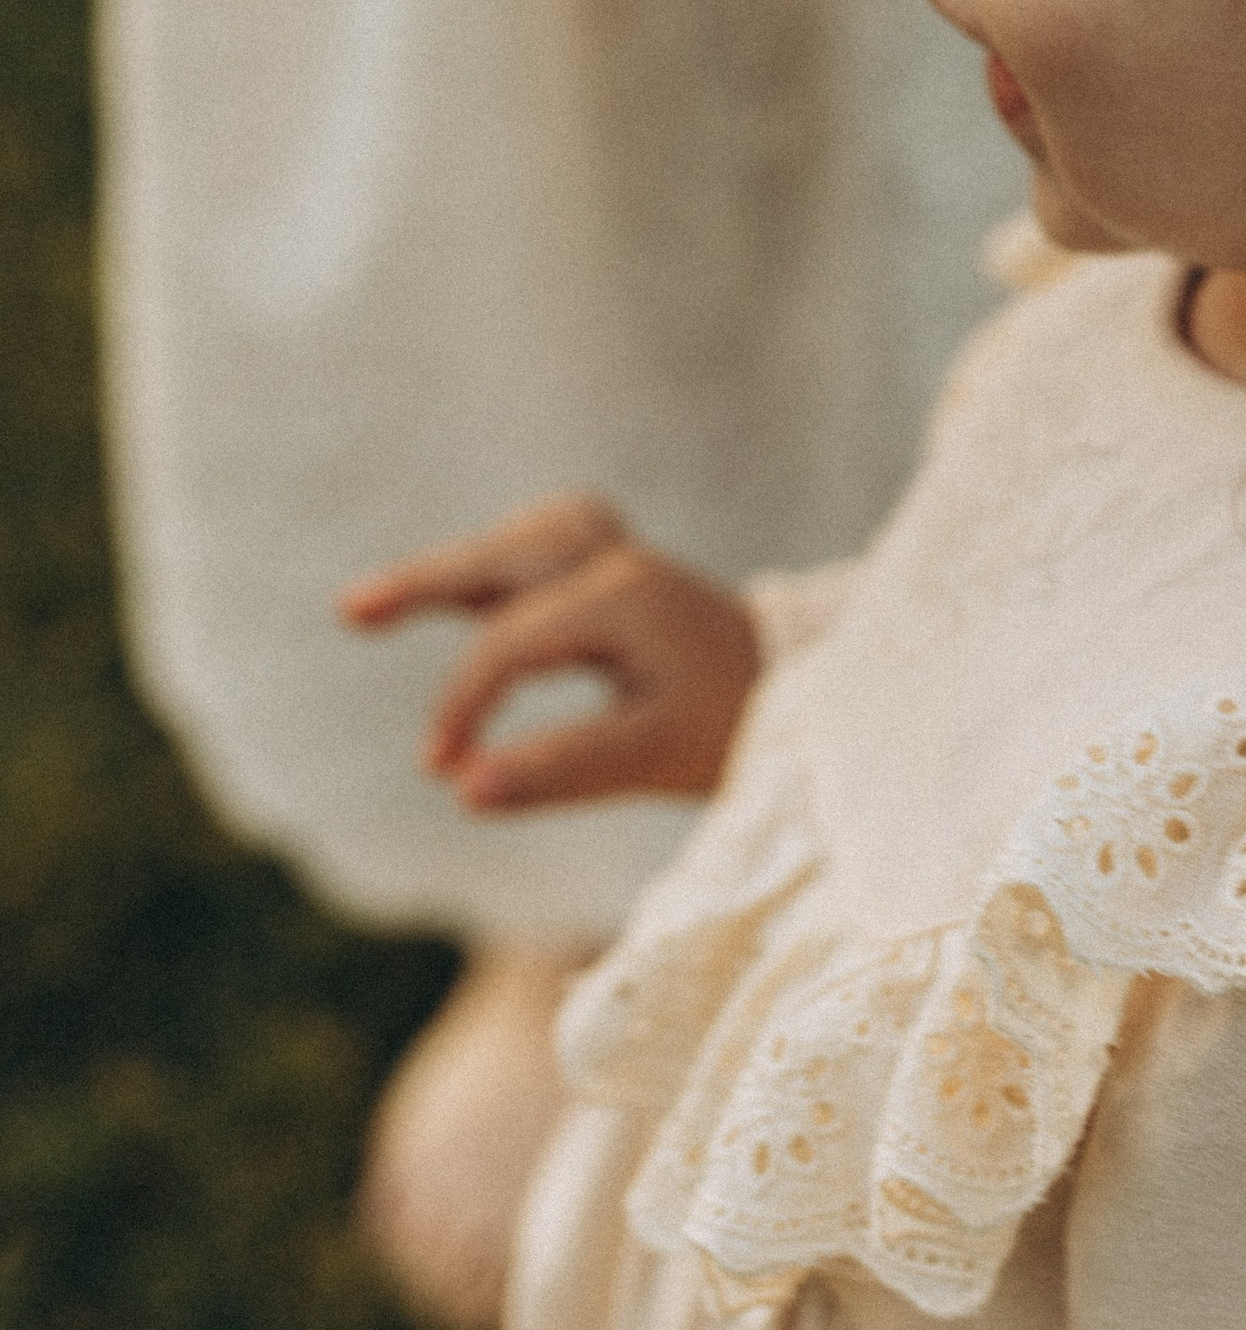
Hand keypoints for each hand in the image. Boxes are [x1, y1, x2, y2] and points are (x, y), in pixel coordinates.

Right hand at [339, 493, 761, 808]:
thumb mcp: (653, 758)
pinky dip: (501, 564)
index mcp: (624, 598)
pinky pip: (548, 545)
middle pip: (505, 556)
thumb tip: (461, 789)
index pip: (509, 643)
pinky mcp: (626, 574)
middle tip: (351, 610)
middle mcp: (621, 563)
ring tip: (386, 601)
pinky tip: (467, 592)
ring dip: (463, 564)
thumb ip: (559, 770)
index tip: (439, 769)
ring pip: (525, 539)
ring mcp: (625, 560)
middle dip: (429, 580)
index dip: (462, 704)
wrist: (810, 695)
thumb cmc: (738, 728)